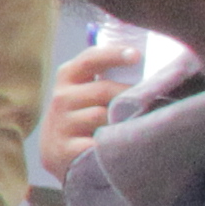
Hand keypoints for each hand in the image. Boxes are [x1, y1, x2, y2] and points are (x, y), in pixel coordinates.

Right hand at [35, 34, 144, 185]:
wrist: (58, 151)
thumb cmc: (84, 115)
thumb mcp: (87, 91)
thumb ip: (106, 77)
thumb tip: (146, 67)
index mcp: (68, 77)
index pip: (90, 59)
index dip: (113, 55)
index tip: (137, 56)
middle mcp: (61, 98)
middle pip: (103, 90)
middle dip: (128, 96)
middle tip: (146, 103)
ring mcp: (61, 124)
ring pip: (101, 116)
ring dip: (119, 121)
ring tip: (127, 128)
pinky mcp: (64, 149)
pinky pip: (97, 143)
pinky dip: (109, 144)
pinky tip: (113, 147)